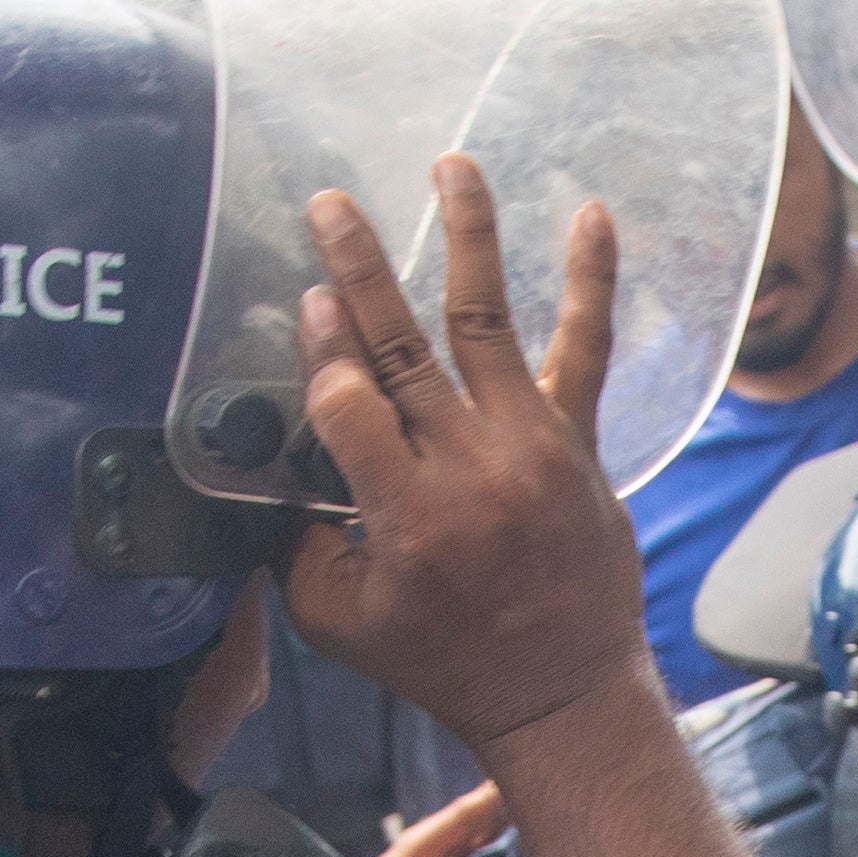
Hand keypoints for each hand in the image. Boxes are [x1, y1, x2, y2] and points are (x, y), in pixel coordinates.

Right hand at [281, 160, 642, 754]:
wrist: (562, 691)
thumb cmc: (444, 661)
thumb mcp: (340, 621)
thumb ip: (295, 549)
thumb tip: (266, 475)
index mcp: (404, 515)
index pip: (348, 406)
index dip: (321, 352)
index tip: (305, 304)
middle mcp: (469, 470)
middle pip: (402, 347)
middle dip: (359, 268)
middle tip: (329, 202)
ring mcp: (530, 447)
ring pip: (487, 321)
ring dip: (467, 236)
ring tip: (451, 165)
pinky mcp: (577, 442)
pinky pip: (585, 349)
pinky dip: (592, 281)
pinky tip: (591, 215)